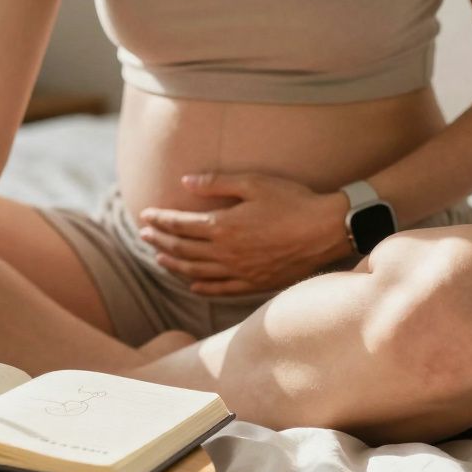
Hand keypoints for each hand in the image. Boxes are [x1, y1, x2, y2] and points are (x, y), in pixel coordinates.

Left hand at [138, 173, 352, 295]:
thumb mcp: (253, 183)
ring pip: (196, 271)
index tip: (145, 216)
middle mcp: (226, 253)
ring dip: (173, 264)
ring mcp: (240, 271)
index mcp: (223, 226)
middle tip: (143, 235)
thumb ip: (216, 183)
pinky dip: (202, 287)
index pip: (179, 225)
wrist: (328, 229)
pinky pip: (221, 289)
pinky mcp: (255, 283)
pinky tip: (192, 285)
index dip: (159, 220)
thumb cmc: (292, 201)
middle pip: (182, 248)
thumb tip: (184, 182)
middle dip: (159, 240)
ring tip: (158, 257)